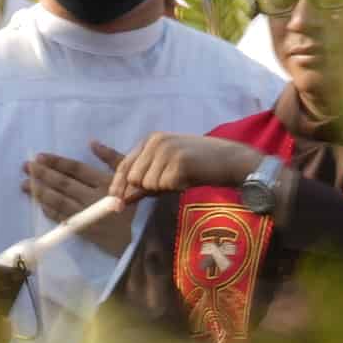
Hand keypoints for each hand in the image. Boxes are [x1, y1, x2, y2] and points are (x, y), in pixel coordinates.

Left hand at [19, 148, 132, 253]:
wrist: (146, 236)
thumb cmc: (141, 202)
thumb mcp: (130, 175)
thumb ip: (112, 158)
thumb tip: (92, 142)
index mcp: (104, 181)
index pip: (75, 169)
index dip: (56, 162)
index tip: (40, 157)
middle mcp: (92, 197)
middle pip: (63, 183)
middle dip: (42, 174)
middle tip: (25, 167)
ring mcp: (87, 215)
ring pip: (59, 201)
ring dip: (40, 192)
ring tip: (23, 185)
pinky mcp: (85, 230)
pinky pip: (63, 219)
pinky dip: (50, 211)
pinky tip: (40, 204)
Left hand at [104, 131, 266, 200]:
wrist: (227, 160)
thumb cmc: (196, 166)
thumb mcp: (165, 170)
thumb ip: (143, 182)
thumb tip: (120, 200)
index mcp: (149, 140)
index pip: (124, 165)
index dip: (117, 185)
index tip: (114, 203)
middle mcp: (155, 141)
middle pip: (135, 178)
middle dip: (147, 189)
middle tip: (170, 183)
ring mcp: (167, 149)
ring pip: (149, 184)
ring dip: (164, 188)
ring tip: (181, 178)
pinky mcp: (178, 160)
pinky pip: (165, 186)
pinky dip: (176, 188)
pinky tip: (188, 179)